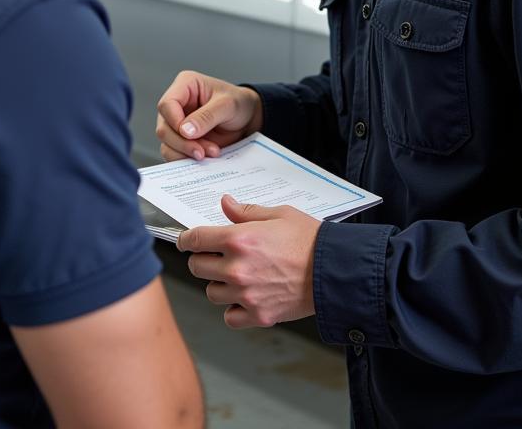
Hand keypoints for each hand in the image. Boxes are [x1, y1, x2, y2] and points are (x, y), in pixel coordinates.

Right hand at [156, 70, 262, 160]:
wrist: (247, 119)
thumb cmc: (238, 103)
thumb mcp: (228, 105)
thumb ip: (207, 116)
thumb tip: (185, 131)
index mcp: (185, 85)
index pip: (167, 104)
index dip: (175, 122)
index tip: (191, 134)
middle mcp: (177, 104)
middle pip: (164, 128)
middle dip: (183, 143)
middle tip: (202, 152)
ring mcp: (176, 123)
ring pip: (167, 144)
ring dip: (187, 153)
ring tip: (211, 152)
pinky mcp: (181, 139)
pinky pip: (174, 153)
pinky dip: (187, 159)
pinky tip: (205, 157)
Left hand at [178, 194, 319, 328]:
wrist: (334, 270)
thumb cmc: (310, 240)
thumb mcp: (278, 214)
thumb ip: (246, 212)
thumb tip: (225, 203)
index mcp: (239, 239)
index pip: (195, 239)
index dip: (187, 239)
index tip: (187, 241)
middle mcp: (237, 268)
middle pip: (197, 267)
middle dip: (203, 259)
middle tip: (216, 256)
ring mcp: (246, 295)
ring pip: (211, 292)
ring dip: (218, 284)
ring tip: (235, 276)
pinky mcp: (258, 316)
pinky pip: (230, 317)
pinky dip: (234, 309)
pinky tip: (245, 298)